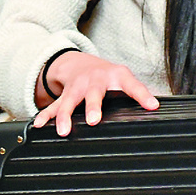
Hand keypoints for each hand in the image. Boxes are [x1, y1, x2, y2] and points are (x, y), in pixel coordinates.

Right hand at [33, 51, 158, 136]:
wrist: (81, 64)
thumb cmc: (108, 76)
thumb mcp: (125, 79)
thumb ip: (139, 93)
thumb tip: (156, 108)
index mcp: (116, 76)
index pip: (132, 85)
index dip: (142, 95)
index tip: (152, 106)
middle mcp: (95, 81)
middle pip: (94, 93)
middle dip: (93, 106)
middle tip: (95, 120)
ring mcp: (77, 88)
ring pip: (69, 101)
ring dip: (65, 115)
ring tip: (64, 131)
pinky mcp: (63, 95)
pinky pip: (53, 106)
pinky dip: (45, 116)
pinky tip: (39, 126)